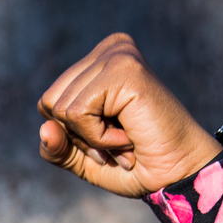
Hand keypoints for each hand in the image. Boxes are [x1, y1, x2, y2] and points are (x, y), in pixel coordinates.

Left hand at [36, 33, 220, 197]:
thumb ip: (56, 146)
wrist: (177, 175)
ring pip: (61, 109)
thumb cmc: (136, 164)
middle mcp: (110, 48)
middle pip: (50, 103)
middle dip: (79, 136)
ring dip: (92, 139)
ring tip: (127, 138)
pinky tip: (129, 135)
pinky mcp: (125, 69)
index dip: (71, 133)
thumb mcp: (82, 157)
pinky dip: (99, 138)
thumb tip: (44, 128)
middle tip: (119, 140)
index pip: (47, 102)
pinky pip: (78, 113)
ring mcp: (118, 54)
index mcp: (99, 61)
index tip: (109, 138)